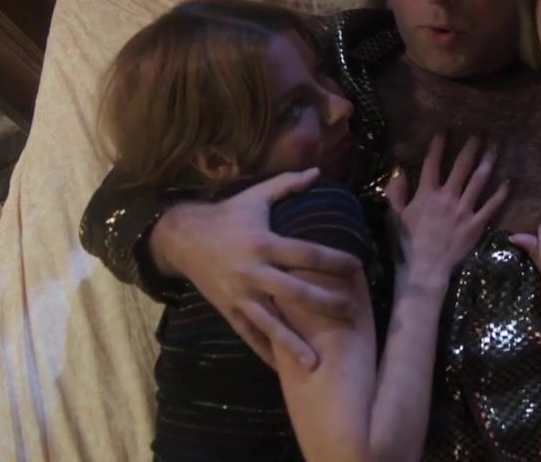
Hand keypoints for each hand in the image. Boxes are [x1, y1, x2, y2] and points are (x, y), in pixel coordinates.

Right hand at [151, 169, 362, 368]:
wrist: (182, 238)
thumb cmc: (227, 215)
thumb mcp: (256, 196)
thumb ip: (288, 184)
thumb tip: (319, 171)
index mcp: (263, 243)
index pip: (307, 254)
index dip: (334, 260)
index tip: (358, 266)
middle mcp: (253, 272)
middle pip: (295, 293)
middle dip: (325, 304)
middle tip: (352, 312)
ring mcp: (239, 294)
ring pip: (270, 323)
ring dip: (293, 343)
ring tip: (317, 363)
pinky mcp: (228, 310)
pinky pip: (249, 334)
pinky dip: (265, 351)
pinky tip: (282, 369)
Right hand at [385, 134, 509, 285]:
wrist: (424, 270)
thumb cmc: (406, 245)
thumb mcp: (394, 216)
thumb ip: (395, 192)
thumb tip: (398, 171)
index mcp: (426, 194)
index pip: (433, 164)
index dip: (439, 145)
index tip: (446, 131)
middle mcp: (447, 197)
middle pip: (461, 167)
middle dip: (470, 148)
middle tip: (479, 133)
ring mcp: (464, 210)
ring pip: (479, 181)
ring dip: (487, 162)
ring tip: (495, 148)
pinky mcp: (476, 225)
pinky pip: (492, 206)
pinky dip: (501, 193)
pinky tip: (509, 181)